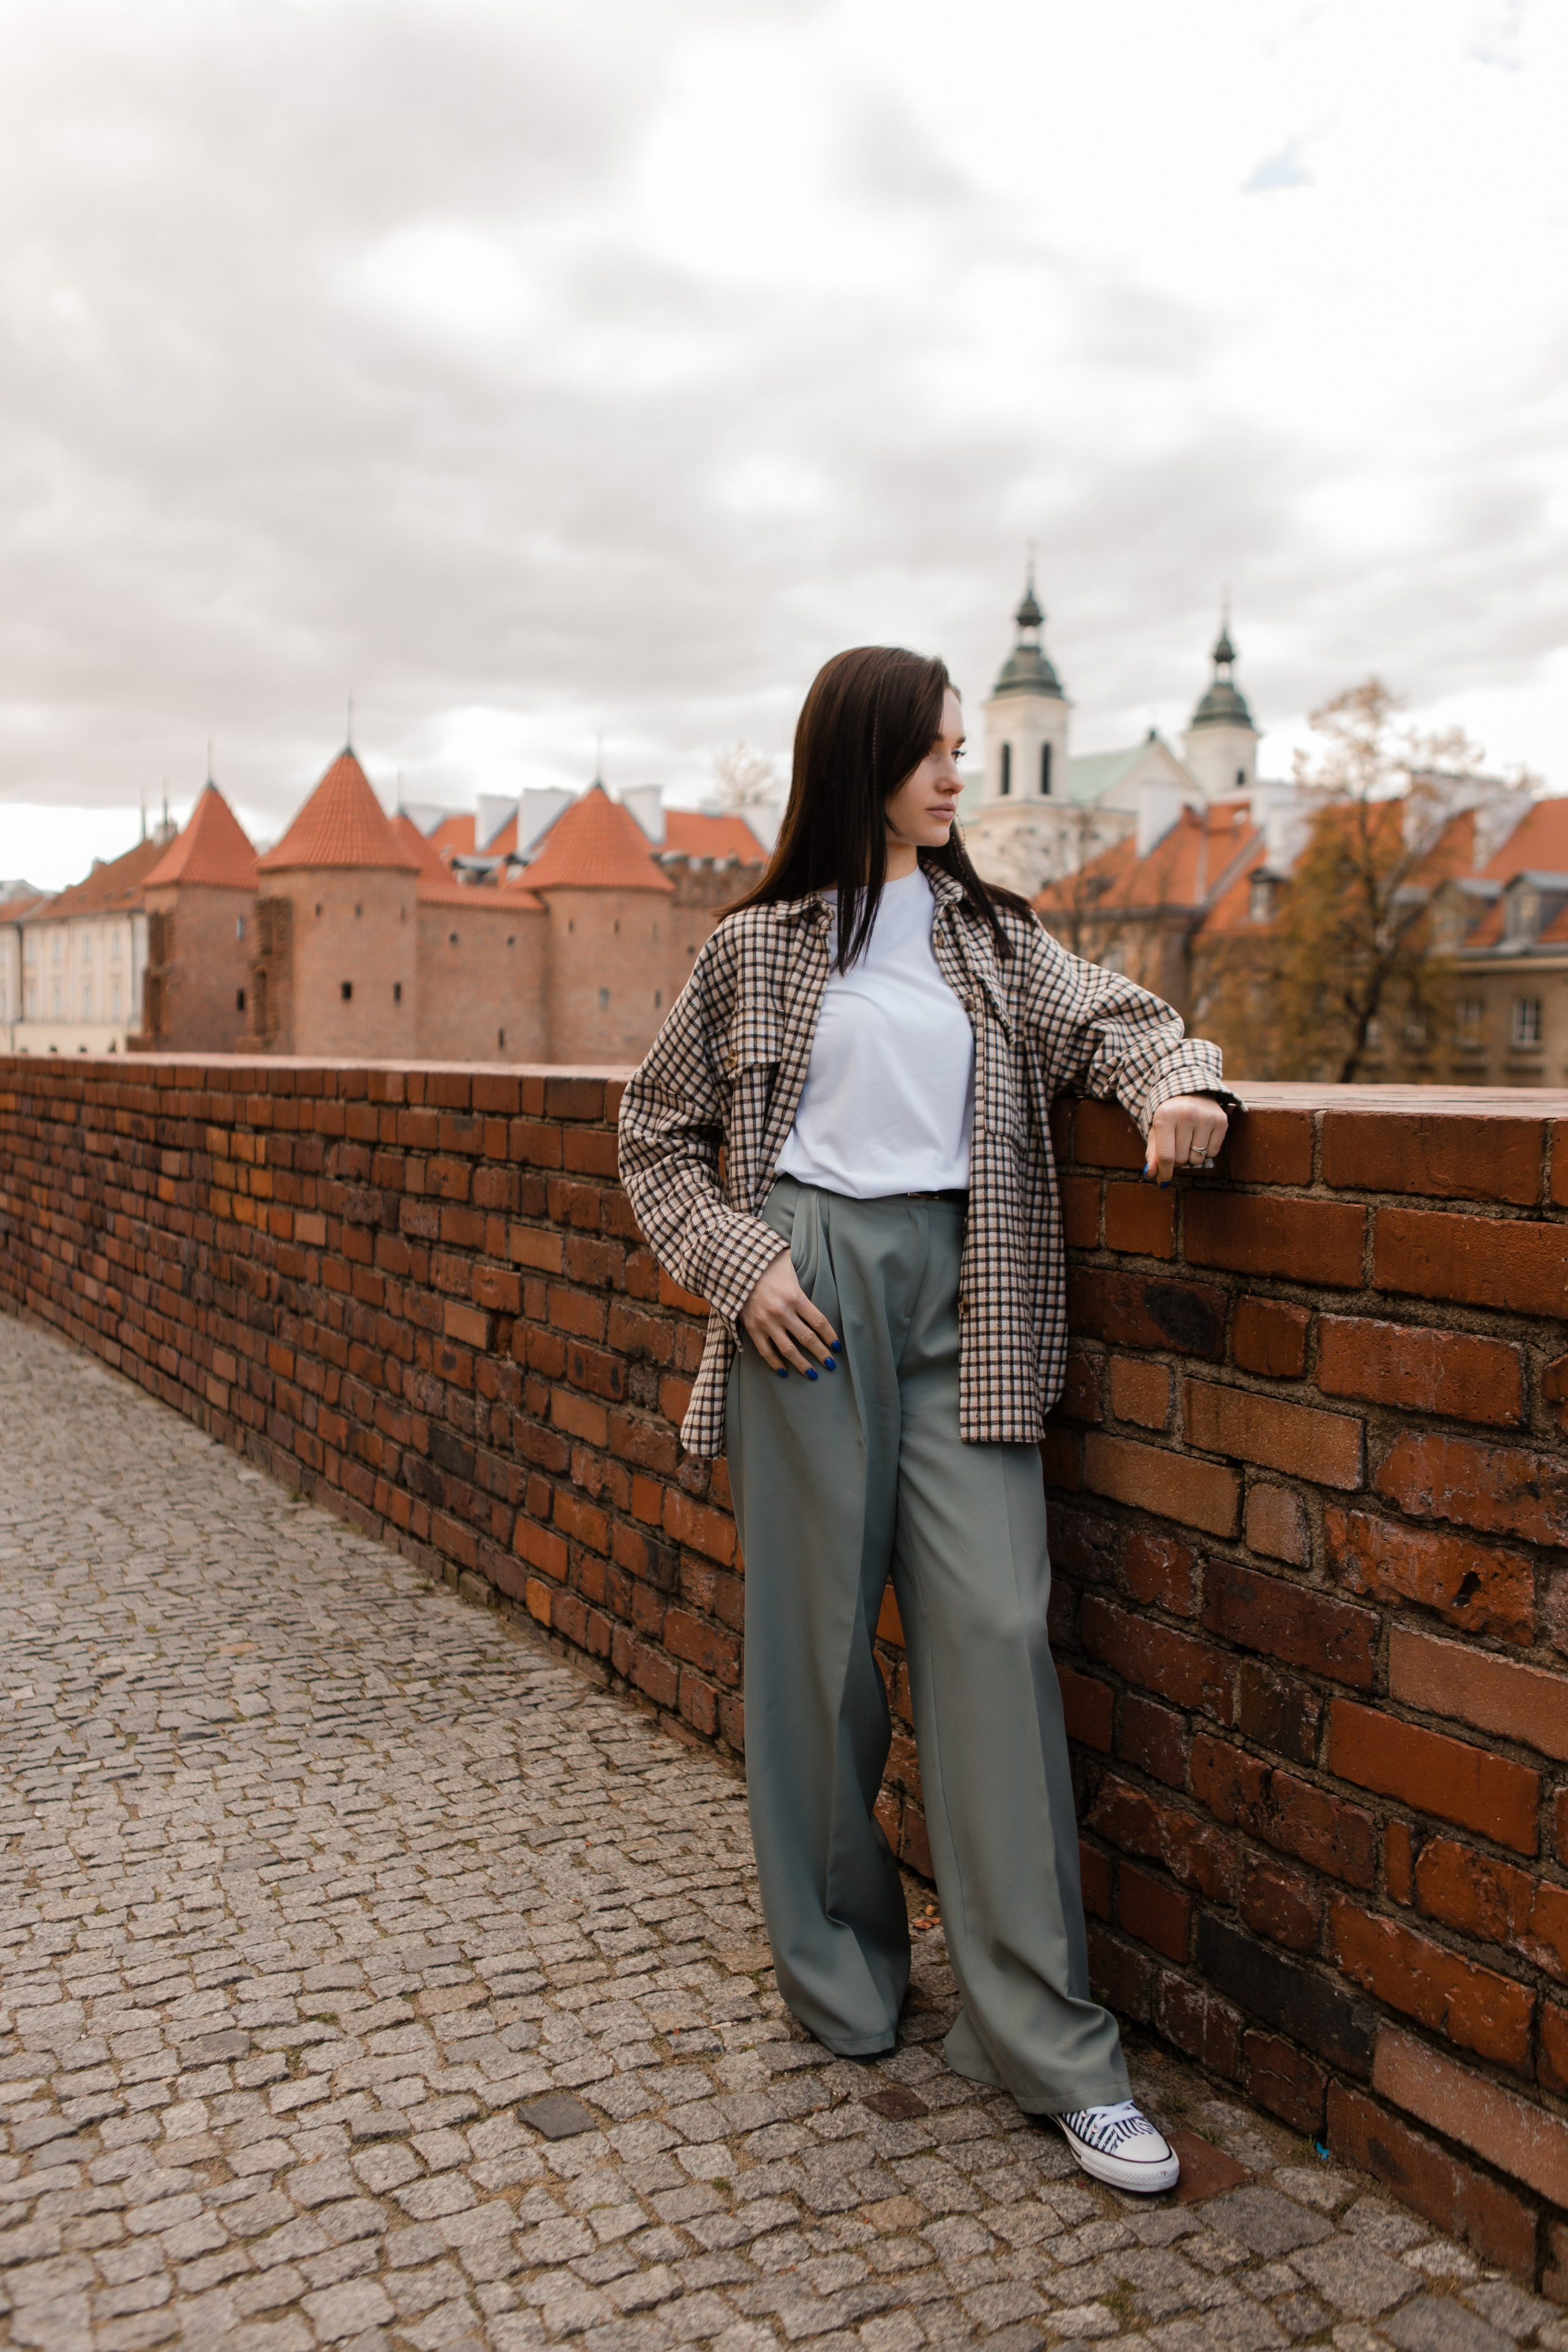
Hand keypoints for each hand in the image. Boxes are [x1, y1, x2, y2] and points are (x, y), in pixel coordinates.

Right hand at [741, 1251, 840, 1375]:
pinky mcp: (752, 1328)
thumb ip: (803, 1277)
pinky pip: (766, 1351)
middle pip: (808, 1339)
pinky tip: (784, 1372)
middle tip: (831, 1365)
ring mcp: (766, 1322)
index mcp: (795, 1297)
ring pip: (788, 1350)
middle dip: (822, 1354)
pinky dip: (775, 1363)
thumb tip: (819, 1276)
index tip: (837, 1347)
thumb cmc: (767, 1265)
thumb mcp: (789, 1267)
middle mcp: (782, 1312)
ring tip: (812, 1374)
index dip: (830, 1336)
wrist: (735, 1266)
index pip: (819, 1322)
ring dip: (802, 1364)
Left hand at [1145, 1095, 1228, 1186]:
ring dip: (1192, 1155)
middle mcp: (1187, 1115)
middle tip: (1177, 1144)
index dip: (1164, 1172)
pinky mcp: (1221, 1121)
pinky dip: (1206, 1151)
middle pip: (1181, 1159)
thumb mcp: (1156, 1129)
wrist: (1191, 1091)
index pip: (1166, 1155)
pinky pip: (1212, 1153)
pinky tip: (1202, 1136)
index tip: (1163, 1181)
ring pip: (1197, 1159)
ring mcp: (1206, 1118)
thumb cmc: (1170, 1115)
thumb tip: (1151, 1174)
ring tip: (1189, 1139)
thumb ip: (1152, 1152)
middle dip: (1178, 1158)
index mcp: (1165, 1116)